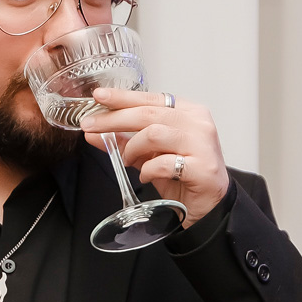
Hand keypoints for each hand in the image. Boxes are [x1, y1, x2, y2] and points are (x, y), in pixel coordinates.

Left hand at [84, 87, 229, 226]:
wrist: (210, 205)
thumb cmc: (183, 176)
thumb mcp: (149, 155)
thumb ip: (124, 141)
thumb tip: (94, 133)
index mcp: (188, 113)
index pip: (150, 98)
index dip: (122, 96)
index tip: (99, 96)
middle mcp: (197, 124)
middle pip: (148, 113)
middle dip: (114, 119)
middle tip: (91, 125)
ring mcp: (201, 145)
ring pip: (154, 133)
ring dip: (133, 147)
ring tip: (127, 159)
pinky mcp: (202, 167)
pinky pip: (164, 163)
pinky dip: (148, 170)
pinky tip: (146, 175)